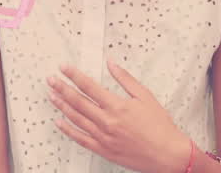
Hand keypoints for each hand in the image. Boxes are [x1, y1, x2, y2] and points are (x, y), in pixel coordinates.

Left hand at [48, 60, 193, 172]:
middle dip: (61, 88)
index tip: (63, 68)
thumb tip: (111, 64)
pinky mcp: (103, 150)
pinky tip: (59, 121)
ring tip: (51, 95)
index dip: (73, 75)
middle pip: (77, 101)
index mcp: (117, 106)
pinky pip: (80, 138)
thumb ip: (125, 79)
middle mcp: (107, 121)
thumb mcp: (145, 97)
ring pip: (76, 118)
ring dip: (61, 105)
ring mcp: (103, 137)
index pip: (88, 86)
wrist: (169, 155)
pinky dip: (68, 129)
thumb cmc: (161, 127)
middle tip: (51, 79)